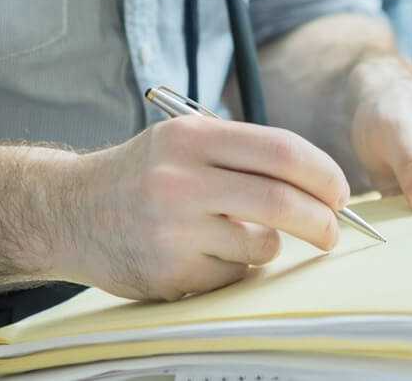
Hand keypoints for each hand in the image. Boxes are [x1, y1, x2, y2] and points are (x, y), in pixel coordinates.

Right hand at [49, 114, 350, 300]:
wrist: (72, 210)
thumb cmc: (143, 173)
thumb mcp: (182, 140)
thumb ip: (241, 153)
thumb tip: (318, 184)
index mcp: (192, 135)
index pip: (279, 149)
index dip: (322, 172)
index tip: (339, 191)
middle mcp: (181, 178)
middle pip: (280, 200)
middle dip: (322, 220)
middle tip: (333, 229)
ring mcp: (174, 228)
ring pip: (261, 245)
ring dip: (270, 246)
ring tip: (246, 236)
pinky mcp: (170, 273)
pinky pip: (233, 275)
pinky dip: (237, 268)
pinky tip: (207, 254)